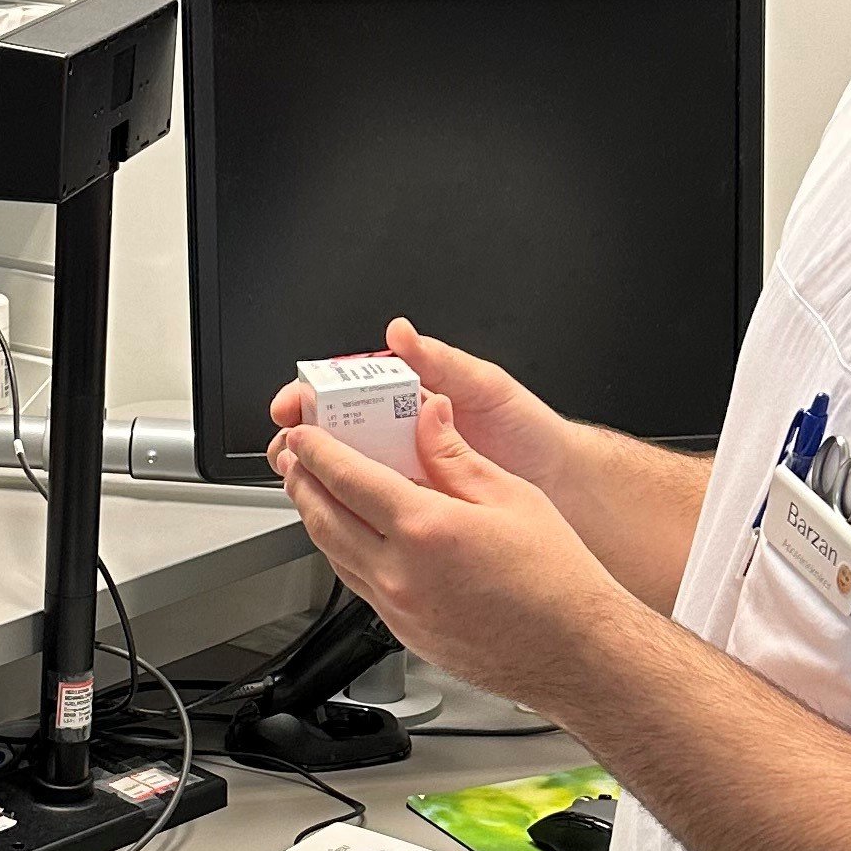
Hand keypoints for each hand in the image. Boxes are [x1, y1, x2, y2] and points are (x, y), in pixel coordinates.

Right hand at [269, 316, 573, 506]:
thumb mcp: (486, 387)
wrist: (560, 484)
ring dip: (319, 477)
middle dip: (303, 439)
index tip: (294, 405)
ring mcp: (404, 472)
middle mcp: (400, 432)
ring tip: (304, 482)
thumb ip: (441, 363)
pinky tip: (338, 515)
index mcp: (410, 395)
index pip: (346, 389)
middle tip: (290, 449)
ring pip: (345, 473)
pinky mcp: (414, 508)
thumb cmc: (528, 430)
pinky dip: (350, 511)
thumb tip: (399, 334)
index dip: (311, 396)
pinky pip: (372, 508)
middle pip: (334, 433)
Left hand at [269, 395, 615, 709]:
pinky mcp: (403, 633)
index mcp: (426, 530)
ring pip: (333, 556)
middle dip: (302, 483)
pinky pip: (356, 584)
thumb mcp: (512, 496)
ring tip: (311, 492)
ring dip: (314, 518)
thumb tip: (429, 414)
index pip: (350, 479)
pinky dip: (341, 553)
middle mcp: (401, 574)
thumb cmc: (557, 580)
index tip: (304, 435)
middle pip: (325, 519)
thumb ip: (456, 454)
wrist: (574, 653)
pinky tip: (350, 537)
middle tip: (294, 458)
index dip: (319, 452)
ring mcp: (398, 609)